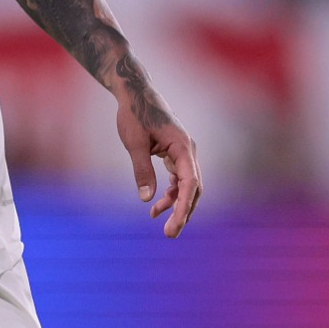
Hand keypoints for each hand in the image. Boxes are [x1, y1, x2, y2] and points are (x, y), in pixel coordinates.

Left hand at [117, 96, 202, 236]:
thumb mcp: (134, 143)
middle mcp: (188, 151)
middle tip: (170, 234)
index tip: (176, 225)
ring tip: (162, 225)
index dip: (184, 207)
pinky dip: (170, 194)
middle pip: (193, 188)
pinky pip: (178, 179)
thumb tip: (146, 199)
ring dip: (176, 205)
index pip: (190, 183)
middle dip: (184, 212)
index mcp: (183, 147)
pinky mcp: (174, 154)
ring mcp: (183, 153)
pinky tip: (156, 208)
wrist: (135, 93)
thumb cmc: (135, 114)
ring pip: (187, 186)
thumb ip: (141, 170)